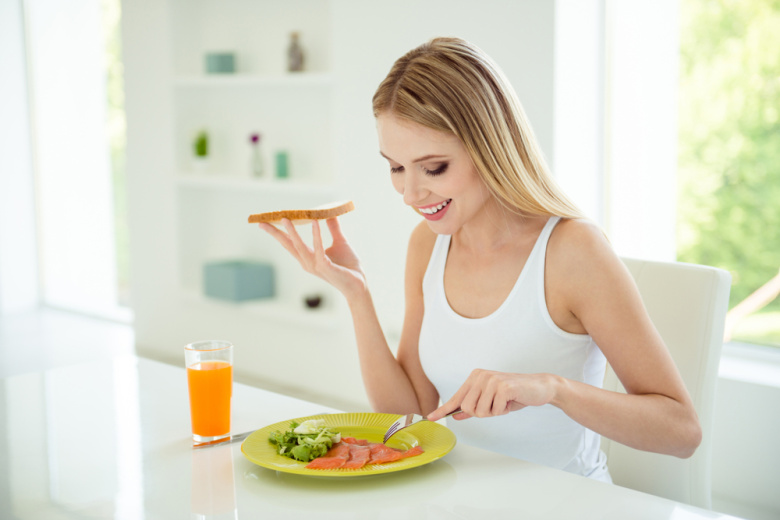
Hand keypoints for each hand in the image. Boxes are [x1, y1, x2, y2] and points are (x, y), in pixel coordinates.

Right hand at [258, 218, 366, 296]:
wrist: (359, 284)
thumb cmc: (348, 266)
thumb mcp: (340, 242)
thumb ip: (333, 228)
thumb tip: (330, 213)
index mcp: (308, 257)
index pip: (289, 243)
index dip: (277, 233)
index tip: (265, 222)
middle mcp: (308, 262)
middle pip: (288, 245)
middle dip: (274, 233)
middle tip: (261, 222)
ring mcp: (315, 266)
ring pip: (300, 247)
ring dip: (292, 232)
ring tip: (285, 218)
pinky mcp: (326, 267)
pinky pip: (319, 248)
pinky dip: (316, 235)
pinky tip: (314, 222)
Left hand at [427, 369, 559, 421]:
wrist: (539, 387)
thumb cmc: (514, 394)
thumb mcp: (491, 401)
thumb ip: (473, 407)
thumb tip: (456, 415)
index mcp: (475, 377)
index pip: (457, 397)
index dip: (444, 409)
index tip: (431, 417)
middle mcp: (481, 376)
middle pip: (469, 409)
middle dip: (483, 413)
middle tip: (496, 405)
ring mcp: (492, 380)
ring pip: (481, 412)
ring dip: (495, 412)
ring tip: (504, 402)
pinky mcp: (504, 387)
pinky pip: (496, 410)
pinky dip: (504, 410)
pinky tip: (511, 401)